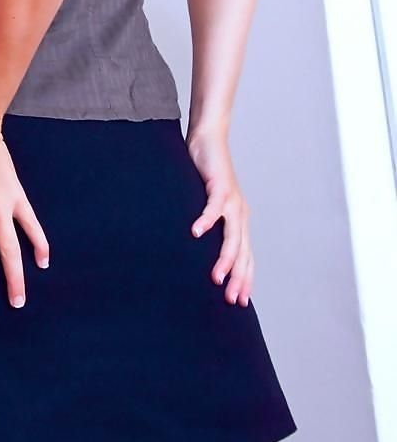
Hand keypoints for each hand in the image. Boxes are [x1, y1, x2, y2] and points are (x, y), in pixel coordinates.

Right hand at [186, 130, 253, 306]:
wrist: (209, 139)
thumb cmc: (205, 173)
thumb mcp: (208, 203)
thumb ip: (209, 222)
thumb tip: (198, 244)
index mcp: (239, 220)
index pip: (246, 255)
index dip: (244, 278)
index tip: (239, 301)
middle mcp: (239, 213)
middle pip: (243, 252)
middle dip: (238, 277)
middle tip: (230, 299)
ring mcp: (231, 200)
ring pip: (233, 235)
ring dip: (226, 258)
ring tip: (216, 276)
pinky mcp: (219, 186)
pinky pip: (214, 208)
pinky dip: (206, 221)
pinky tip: (196, 233)